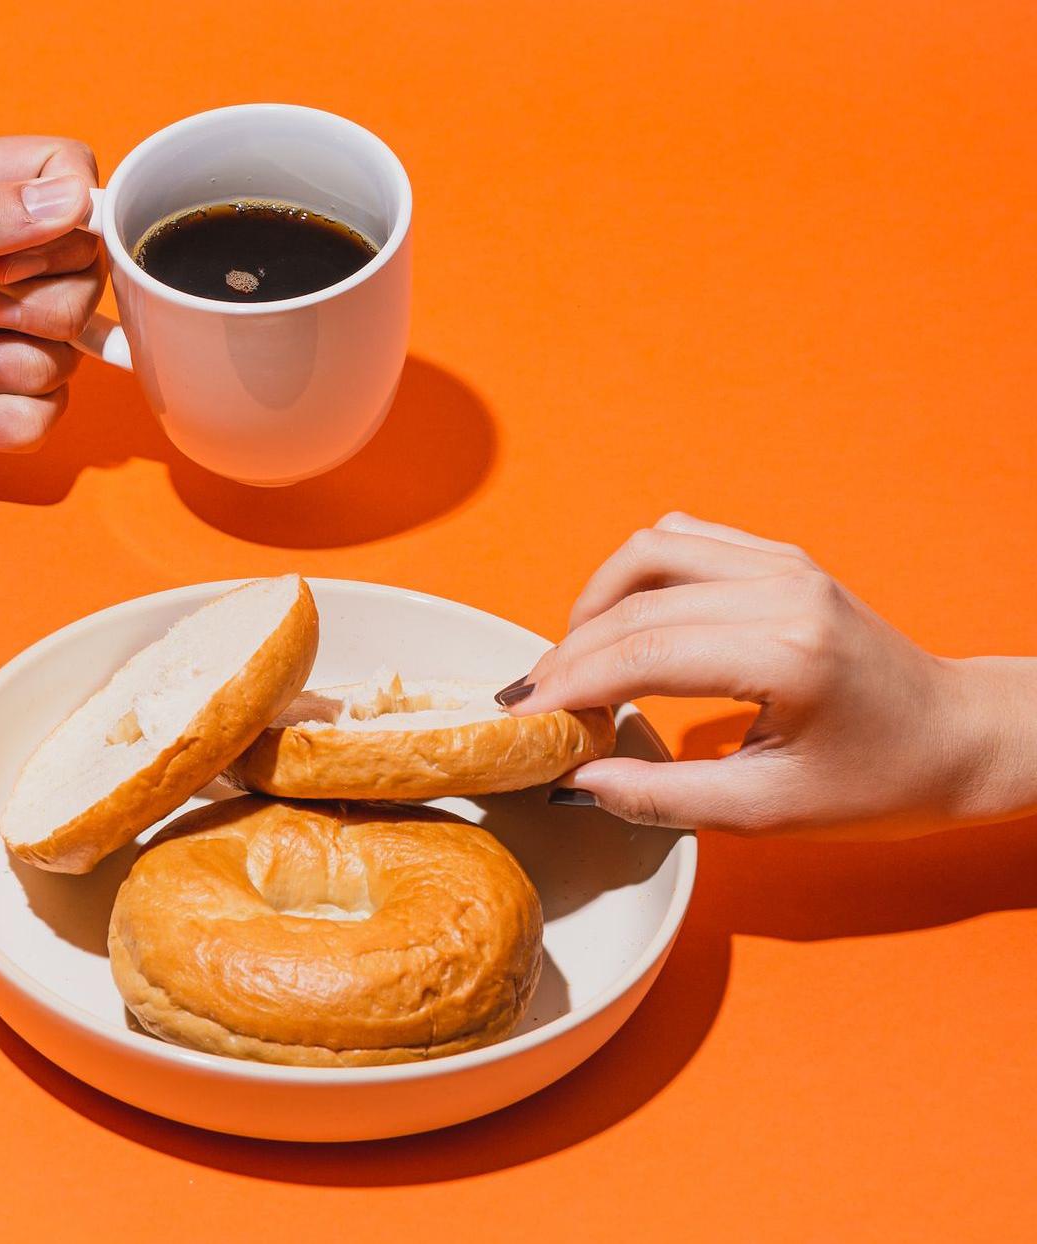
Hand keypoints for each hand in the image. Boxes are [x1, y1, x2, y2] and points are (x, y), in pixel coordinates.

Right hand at [499, 513, 1036, 837]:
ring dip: (595, 602)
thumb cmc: (881, 784)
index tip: (521, 717)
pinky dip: (634, 576)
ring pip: (649, 551)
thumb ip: (662, 798)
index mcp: (788, 653)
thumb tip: (576, 779)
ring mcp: (783, 563)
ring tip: (572, 661)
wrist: (958, 738)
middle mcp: (783, 589)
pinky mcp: (780, 557)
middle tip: (530, 701)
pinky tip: (620, 623)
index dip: (569, 686)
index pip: (644, 654)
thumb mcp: (768, 812)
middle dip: (568, 653)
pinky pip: (681, 540)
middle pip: (636, 604)